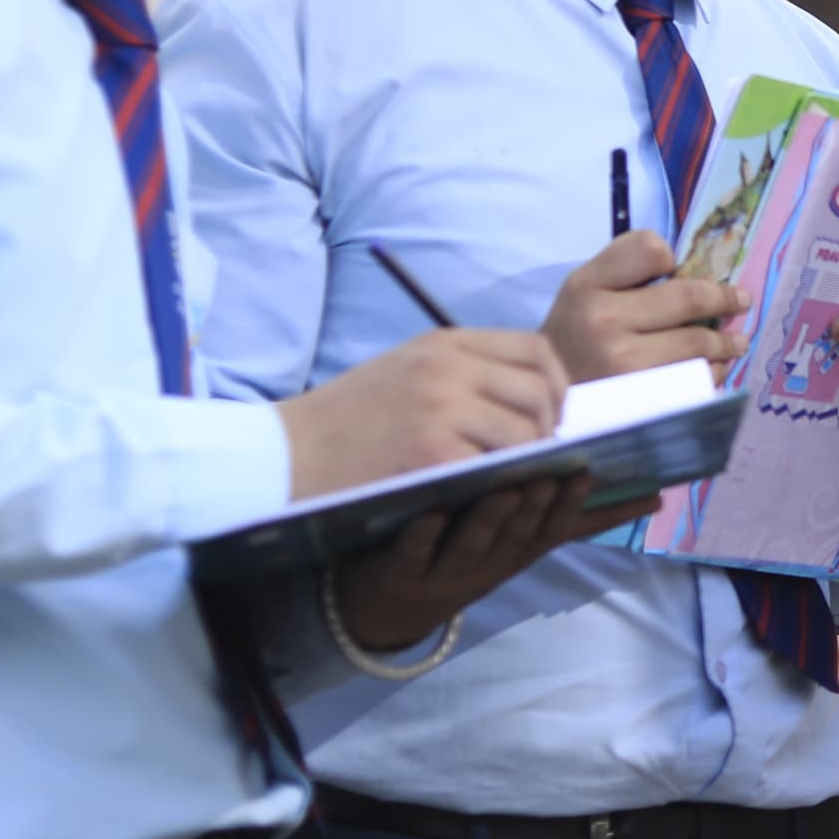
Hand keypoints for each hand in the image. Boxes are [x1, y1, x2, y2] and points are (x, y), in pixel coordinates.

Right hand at [279, 328, 571, 501]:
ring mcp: (440, 408)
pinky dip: (497, 484)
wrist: (280, 455)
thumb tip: (530, 397)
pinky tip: (481, 495)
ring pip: (526, 433)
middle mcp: (447, 367)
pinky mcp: (430, 452)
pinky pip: (495, 468)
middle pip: (539, 391)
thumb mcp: (404, 372)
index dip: (557, 387)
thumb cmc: (342, 422)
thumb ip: (462, 373)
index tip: (551, 417)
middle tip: (535, 458)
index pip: (535, 351)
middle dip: (550, 430)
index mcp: (444, 343)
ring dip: (528, 462)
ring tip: (507, 479)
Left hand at [328, 472, 662, 652]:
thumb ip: (573, 514)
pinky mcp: (403, 574)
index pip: (558, 527)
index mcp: (519, 550)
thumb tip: (649, 493)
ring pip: (475, 543)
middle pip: (520, 534)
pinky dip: (423, 534)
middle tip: (555, 474)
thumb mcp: (520, 539)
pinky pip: (414, 553)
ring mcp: (448, 571)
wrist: (393, 607)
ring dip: (493, 518)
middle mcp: (491, 563)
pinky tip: (430, 511)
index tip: (593, 472)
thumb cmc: (464, 552)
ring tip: (508, 488)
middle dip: (541, 507)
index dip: (577, 503)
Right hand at [543, 232, 748, 382]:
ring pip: (699, 343)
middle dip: (724, 299)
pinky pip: (696, 380)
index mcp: (587, 287)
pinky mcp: (643, 400)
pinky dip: (714, 373)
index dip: (669, 256)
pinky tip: (714, 369)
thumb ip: (625, 268)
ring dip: (726, 342)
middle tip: (741, 301)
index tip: (680, 269)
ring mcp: (625, 366)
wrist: (546, 398)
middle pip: (689, 298)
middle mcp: (604, 323)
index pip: (649, 250)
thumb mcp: (582, 290)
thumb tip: (689, 266)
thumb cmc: (574, 337)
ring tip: (735, 342)